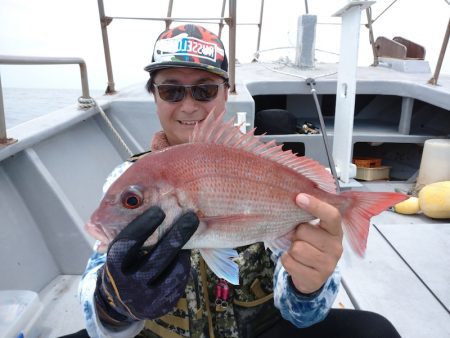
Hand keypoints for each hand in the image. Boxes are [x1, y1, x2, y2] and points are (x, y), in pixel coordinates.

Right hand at [94, 206, 198, 324]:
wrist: (119, 303)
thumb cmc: (122, 264)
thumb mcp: (117, 250)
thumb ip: (126, 230)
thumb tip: (141, 200)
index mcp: (114, 267)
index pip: (128, 244)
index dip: (143, 226)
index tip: (158, 211)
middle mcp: (129, 285)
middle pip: (156, 258)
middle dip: (176, 235)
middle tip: (191, 216)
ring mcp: (148, 298)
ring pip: (173, 270)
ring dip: (185, 248)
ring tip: (190, 230)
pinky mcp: (163, 304)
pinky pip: (180, 279)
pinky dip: (184, 261)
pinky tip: (185, 249)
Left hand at [281, 193, 342, 294]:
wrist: (312, 276)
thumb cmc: (310, 245)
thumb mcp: (313, 231)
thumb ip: (306, 218)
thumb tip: (293, 203)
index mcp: (335, 231)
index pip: (331, 215)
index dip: (316, 205)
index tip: (299, 197)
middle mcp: (336, 247)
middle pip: (304, 231)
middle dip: (295, 234)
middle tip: (298, 239)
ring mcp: (328, 265)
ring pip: (296, 248)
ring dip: (290, 248)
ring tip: (296, 251)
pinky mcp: (316, 279)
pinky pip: (290, 262)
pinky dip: (286, 260)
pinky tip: (294, 261)